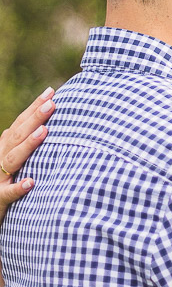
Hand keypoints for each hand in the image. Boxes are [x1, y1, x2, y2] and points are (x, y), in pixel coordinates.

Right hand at [0, 88, 54, 222]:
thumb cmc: (5, 183)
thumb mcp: (13, 161)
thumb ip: (23, 144)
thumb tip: (42, 124)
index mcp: (4, 148)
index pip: (20, 124)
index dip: (34, 108)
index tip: (51, 92)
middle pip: (17, 136)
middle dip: (34, 118)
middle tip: (52, 104)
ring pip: (12, 160)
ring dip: (28, 145)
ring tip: (44, 132)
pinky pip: (8, 193)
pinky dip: (18, 187)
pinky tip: (31, 182)